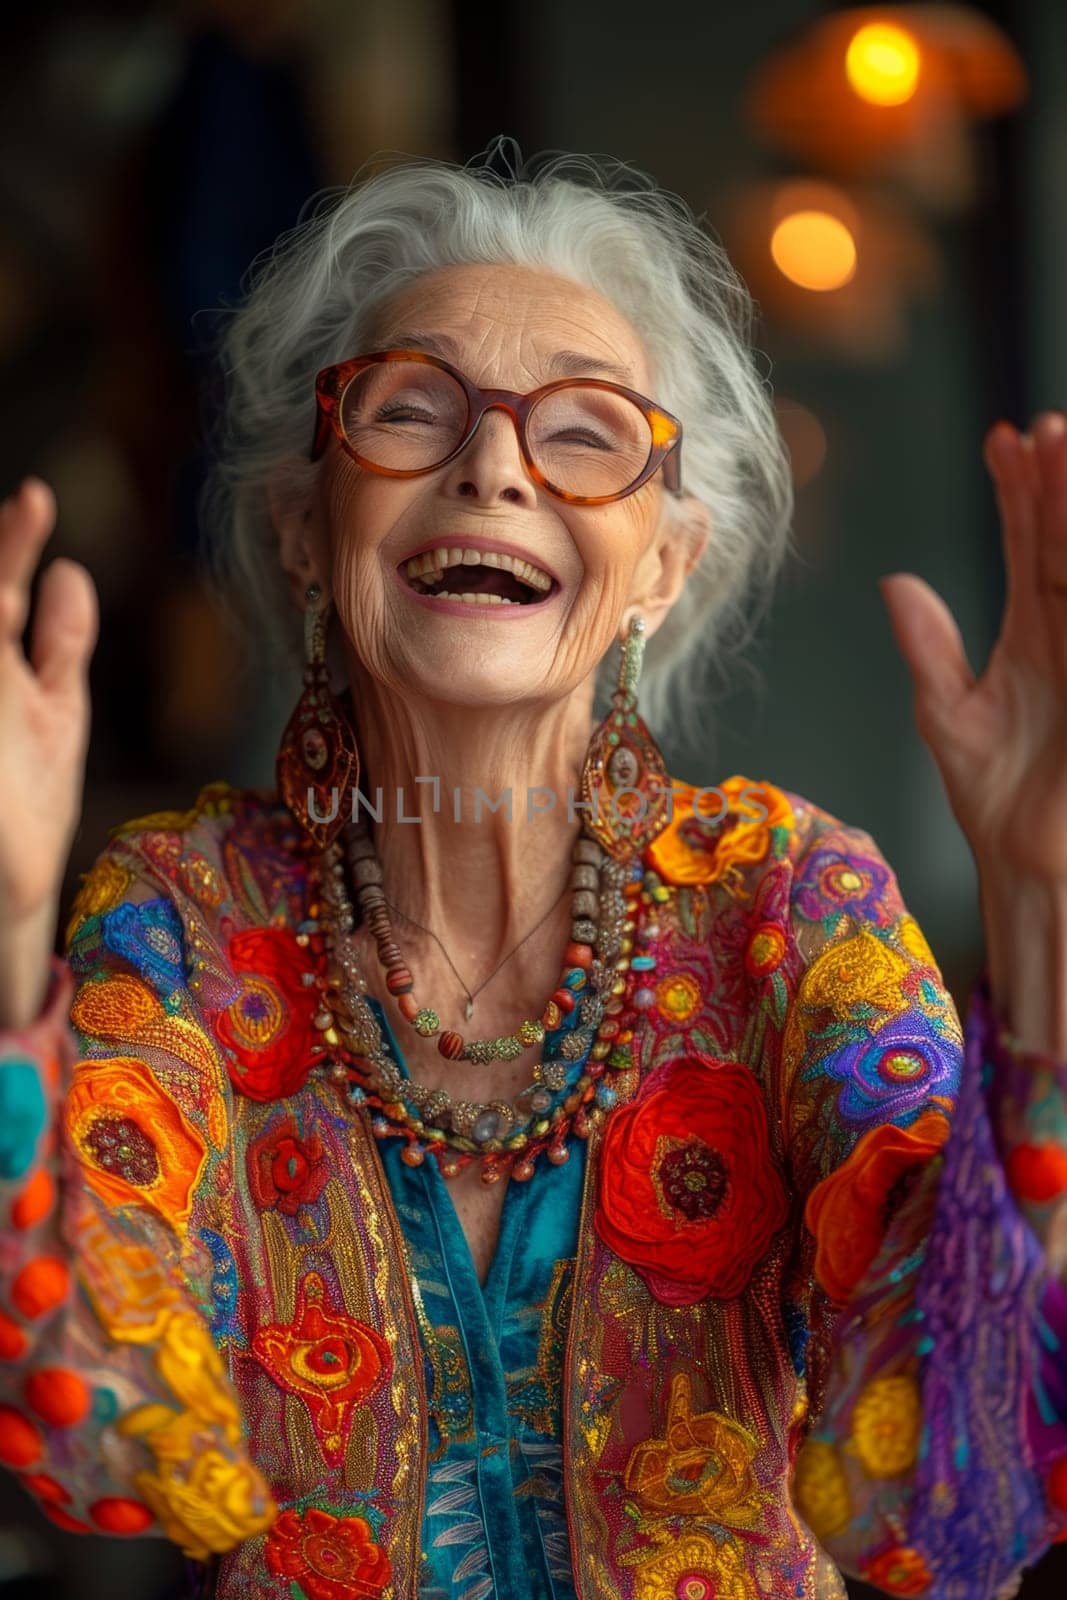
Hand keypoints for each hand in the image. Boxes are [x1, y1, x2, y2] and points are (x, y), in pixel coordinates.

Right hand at [0, 479, 97, 926]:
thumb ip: (61, 642)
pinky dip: (1, 641)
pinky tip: (4, 608)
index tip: (37, 499)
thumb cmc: (28, 800)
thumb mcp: (53, 711)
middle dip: (0, 562)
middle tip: (26, 509)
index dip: (12, 542)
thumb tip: (69, 570)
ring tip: (21, 549)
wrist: (10, 892)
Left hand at [878, 412, 1066, 886]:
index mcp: (1035, 633)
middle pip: (1066, 542)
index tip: (1002, 440)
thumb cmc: (998, 800)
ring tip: (1063, 455)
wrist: (1031, 865)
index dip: (1018, 493)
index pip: (1029, 545)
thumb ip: (929, 647)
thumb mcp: (949, 714)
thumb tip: (896, 583)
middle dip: (1056, 486)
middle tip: (1044, 428)